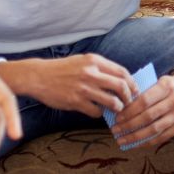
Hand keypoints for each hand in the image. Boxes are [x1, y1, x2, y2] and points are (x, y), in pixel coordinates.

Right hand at [0, 54, 137, 117]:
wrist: (39, 76)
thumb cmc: (63, 69)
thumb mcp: (83, 60)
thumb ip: (100, 67)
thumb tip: (120, 78)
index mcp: (94, 61)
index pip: (122, 72)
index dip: (132, 82)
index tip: (135, 90)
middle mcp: (91, 73)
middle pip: (121, 86)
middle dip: (129, 96)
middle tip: (129, 102)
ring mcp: (84, 88)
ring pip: (111, 101)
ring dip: (117, 107)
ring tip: (117, 109)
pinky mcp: (75, 102)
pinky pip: (96, 111)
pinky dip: (100, 113)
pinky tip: (98, 111)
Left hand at [110, 69, 173, 150]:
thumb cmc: (172, 85)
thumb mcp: (161, 81)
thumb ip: (145, 93)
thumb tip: (122, 110)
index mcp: (167, 86)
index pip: (144, 101)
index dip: (129, 111)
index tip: (117, 118)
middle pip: (148, 117)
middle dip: (128, 126)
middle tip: (115, 130)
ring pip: (154, 129)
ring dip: (135, 137)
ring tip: (122, 140)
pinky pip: (162, 137)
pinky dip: (147, 142)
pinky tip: (136, 143)